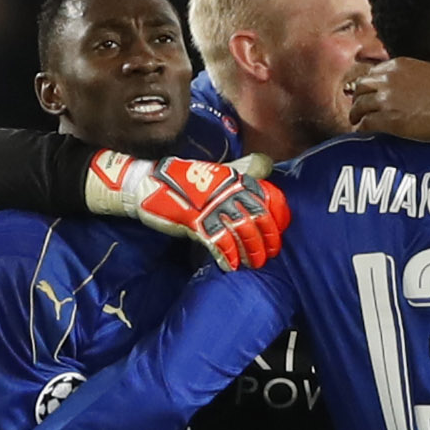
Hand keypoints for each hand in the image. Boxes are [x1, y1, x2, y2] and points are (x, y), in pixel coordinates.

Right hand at [85, 153, 289, 269]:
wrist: (149, 182)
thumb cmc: (185, 179)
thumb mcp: (217, 170)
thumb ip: (243, 169)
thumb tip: (267, 163)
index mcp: (235, 179)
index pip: (268, 198)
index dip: (279, 217)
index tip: (280, 231)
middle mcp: (227, 192)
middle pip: (259, 219)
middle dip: (268, 240)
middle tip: (269, 254)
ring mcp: (211, 207)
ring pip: (242, 233)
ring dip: (251, 252)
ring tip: (253, 264)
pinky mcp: (195, 222)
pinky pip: (218, 243)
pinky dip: (227, 256)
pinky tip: (231, 266)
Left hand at [346, 56, 429, 141]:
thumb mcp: (429, 72)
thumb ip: (412, 75)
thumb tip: (408, 85)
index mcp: (398, 66)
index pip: (373, 73)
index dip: (369, 85)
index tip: (369, 93)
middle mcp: (388, 79)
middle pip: (361, 87)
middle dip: (358, 98)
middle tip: (359, 107)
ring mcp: (387, 100)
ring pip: (360, 105)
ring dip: (356, 113)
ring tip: (357, 120)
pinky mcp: (389, 120)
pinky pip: (367, 123)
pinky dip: (362, 127)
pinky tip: (363, 131)